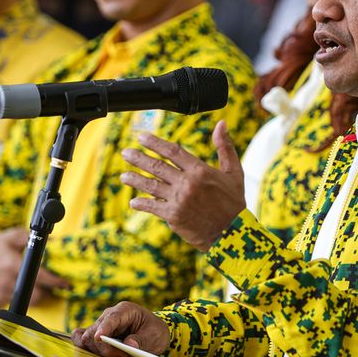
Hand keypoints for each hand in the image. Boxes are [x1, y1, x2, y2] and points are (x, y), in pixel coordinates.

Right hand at [0, 227, 68, 305]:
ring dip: (36, 296)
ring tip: (37, 286)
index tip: (65, 283)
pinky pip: (15, 304)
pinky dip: (22, 299)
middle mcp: (7, 280)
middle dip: (46, 291)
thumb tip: (51, 240)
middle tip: (49, 284)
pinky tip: (23, 290)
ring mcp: (1, 291)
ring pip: (27, 301)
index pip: (38, 276)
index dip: (54, 281)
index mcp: (12, 264)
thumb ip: (29, 237)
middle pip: (35, 295)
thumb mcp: (12, 236)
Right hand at [71, 301, 170, 356]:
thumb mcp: (155, 335)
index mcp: (124, 310)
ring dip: (97, 353)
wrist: (153, 334)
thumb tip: (129, 345)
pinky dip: (84, 351)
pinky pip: (80, 341)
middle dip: (105, 349)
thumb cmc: (154, 331)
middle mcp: (108, 316)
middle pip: (94, 332)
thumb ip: (143, 340)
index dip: (104, 328)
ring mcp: (99, 326)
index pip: (111, 318)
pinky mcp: (95, 338)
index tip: (99, 338)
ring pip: (85, 340)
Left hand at [120, 121, 245, 248]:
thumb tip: (221, 123)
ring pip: (151, 186)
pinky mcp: (174, 216)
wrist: (232, 233)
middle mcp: (187, 183)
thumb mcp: (234, 171)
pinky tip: (134, 202)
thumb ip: (225, 146)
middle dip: (139, 159)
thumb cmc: (233, 202)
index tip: (141, 137)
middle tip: (125, 153)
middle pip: (157, 167)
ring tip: (124, 176)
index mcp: (200, 170)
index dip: (155, 143)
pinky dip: (142, 204)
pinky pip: (153, 207)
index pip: (172, 152)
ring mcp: (178, 200)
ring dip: (135, 180)